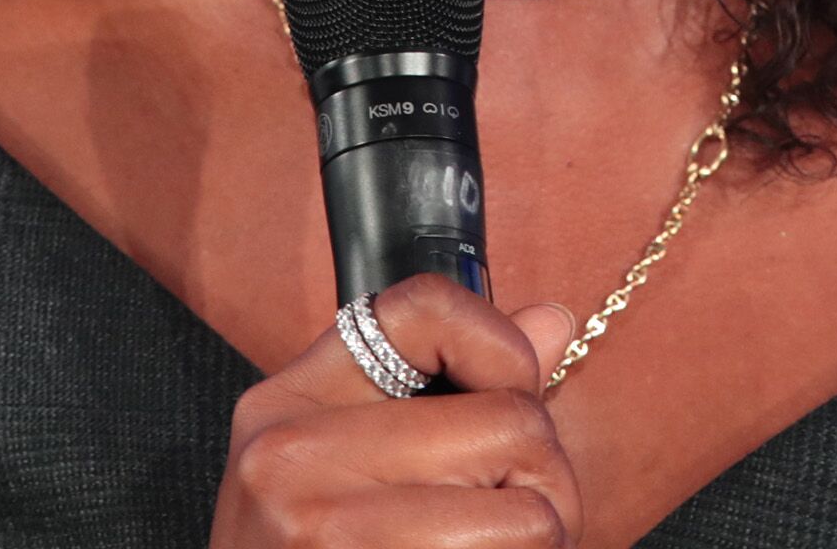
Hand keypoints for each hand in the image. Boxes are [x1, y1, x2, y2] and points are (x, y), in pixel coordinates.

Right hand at [211, 277, 581, 546]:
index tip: (510, 391)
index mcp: (284, 407)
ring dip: (539, 542)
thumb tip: (552, 324)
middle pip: (509, 422)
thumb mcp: (337, 467)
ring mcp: (326, 536)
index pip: (420, 309)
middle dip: (542, 475)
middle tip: (513, 513)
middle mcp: (289, 461)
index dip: (498, 344)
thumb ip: (441, 389)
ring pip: (531, 515)